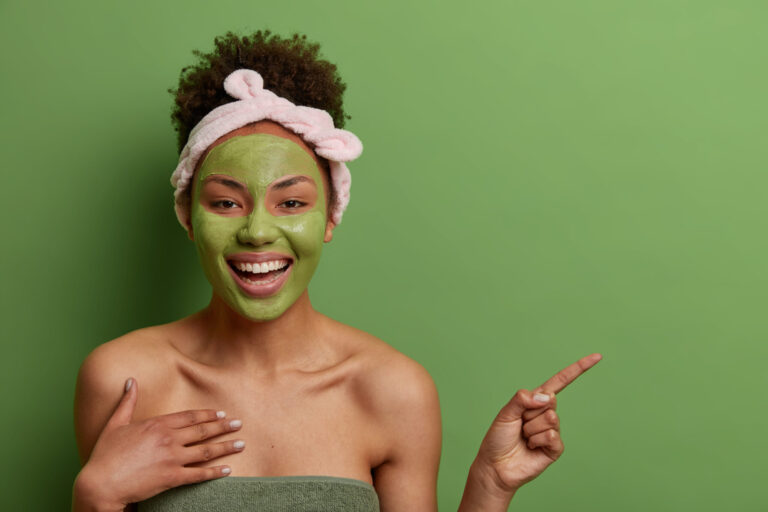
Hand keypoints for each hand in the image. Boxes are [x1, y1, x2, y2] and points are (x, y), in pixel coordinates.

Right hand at [75, 378, 245, 508]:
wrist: (100, 484)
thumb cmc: (105, 456)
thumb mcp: (115, 424)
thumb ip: (127, 402)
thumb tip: (130, 381)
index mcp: (157, 424)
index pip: (190, 417)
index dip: (207, 415)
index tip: (220, 413)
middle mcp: (168, 438)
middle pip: (202, 430)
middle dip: (223, 427)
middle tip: (239, 424)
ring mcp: (172, 458)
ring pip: (205, 450)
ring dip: (226, 446)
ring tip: (241, 443)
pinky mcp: (172, 477)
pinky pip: (199, 474)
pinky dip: (215, 471)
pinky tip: (228, 469)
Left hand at [475, 353, 601, 493]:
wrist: (496, 466)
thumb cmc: (498, 438)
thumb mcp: (505, 413)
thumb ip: (522, 399)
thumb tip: (547, 395)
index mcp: (535, 401)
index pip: (560, 381)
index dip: (578, 369)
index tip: (597, 356)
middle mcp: (546, 413)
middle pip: (550, 401)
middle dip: (529, 413)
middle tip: (519, 425)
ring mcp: (552, 430)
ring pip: (550, 419)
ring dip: (531, 429)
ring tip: (523, 438)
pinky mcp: (555, 448)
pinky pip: (553, 436)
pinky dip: (538, 441)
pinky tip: (531, 448)